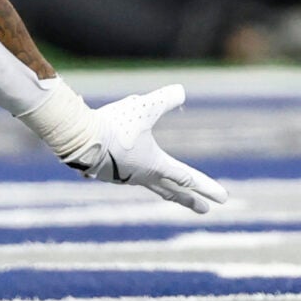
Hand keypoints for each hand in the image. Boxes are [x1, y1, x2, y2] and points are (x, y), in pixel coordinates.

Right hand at [63, 84, 226, 213]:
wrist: (78, 139)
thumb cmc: (115, 124)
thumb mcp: (145, 106)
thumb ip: (165, 99)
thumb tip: (182, 91)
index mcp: (156, 165)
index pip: (188, 178)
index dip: (207, 187)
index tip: (222, 199)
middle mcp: (143, 176)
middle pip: (172, 191)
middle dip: (190, 200)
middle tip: (204, 209)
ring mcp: (125, 177)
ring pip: (150, 183)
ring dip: (163, 186)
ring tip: (170, 184)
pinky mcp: (109, 173)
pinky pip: (127, 171)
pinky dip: (134, 169)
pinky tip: (126, 161)